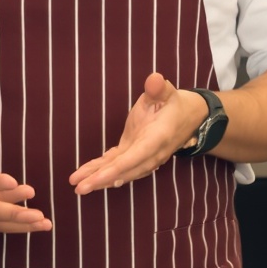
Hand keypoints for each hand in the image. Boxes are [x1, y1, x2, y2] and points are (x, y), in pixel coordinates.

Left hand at [68, 73, 204, 195]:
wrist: (188, 116)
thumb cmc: (174, 103)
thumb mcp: (168, 92)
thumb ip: (159, 89)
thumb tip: (154, 79)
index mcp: (157, 139)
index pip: (136, 157)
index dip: (117, 169)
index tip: (99, 177)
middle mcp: (150, 153)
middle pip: (125, 170)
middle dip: (102, 180)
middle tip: (79, 188)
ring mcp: (142, 156)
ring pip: (120, 171)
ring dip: (99, 179)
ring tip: (78, 186)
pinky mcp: (134, 152)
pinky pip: (117, 164)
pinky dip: (102, 170)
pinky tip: (87, 176)